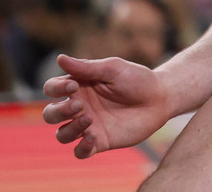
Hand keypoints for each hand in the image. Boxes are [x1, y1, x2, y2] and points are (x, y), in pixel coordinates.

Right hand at [41, 54, 170, 158]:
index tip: (74, 86)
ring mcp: (88, 126)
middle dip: (59, 111)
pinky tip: (92, 138)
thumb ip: (86, 67)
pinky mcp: (100, 141)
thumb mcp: (113, 69)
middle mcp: (80, 107)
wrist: (160, 98)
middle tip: (80, 105)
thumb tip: (60, 58)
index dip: (56, 89)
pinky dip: (81, 148)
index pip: (52, 89)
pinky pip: (80, 152)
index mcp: (79, 87)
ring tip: (89, 119)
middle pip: (51, 115)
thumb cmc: (137, 79)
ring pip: (62, 135)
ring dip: (70, 129)